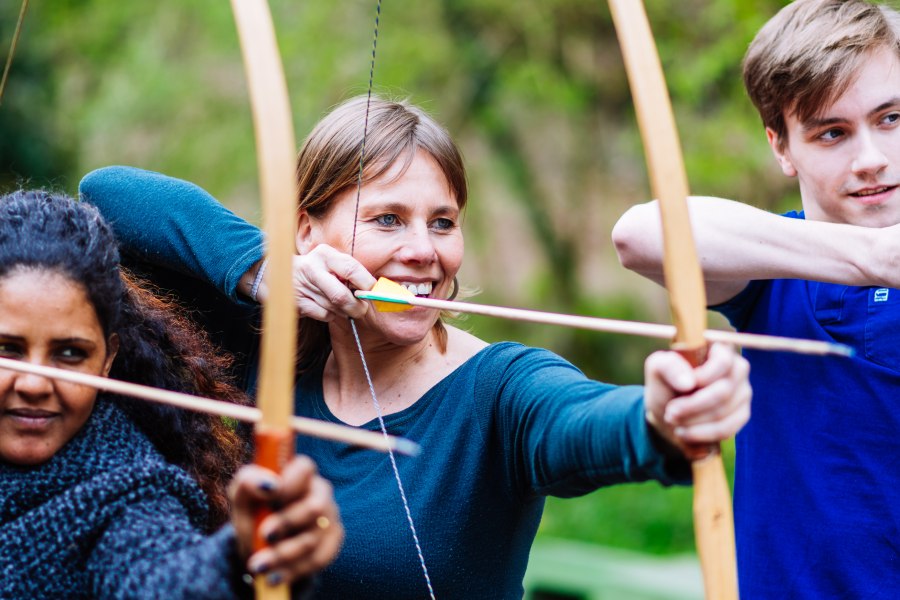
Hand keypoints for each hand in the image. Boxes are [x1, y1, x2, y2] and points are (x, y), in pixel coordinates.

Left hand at [229, 455, 343, 584]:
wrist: (260, 548)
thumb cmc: (253, 514)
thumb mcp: (241, 499)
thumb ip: (248, 482)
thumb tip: (269, 484)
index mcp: (299, 474)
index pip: (305, 468)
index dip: (291, 482)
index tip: (271, 495)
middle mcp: (319, 493)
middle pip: (315, 506)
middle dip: (287, 523)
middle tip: (264, 534)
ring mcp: (329, 519)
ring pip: (312, 538)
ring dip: (282, 554)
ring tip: (258, 566)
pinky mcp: (331, 544)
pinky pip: (317, 559)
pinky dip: (292, 571)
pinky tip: (274, 576)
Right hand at [247, 245, 375, 320]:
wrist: (277, 274)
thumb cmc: (316, 270)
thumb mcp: (331, 263)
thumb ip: (350, 273)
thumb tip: (374, 290)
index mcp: (325, 254)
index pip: (352, 270)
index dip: (367, 285)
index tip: (375, 293)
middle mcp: (313, 267)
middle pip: (342, 296)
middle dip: (356, 307)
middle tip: (362, 310)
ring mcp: (302, 285)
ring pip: (334, 308)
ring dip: (343, 311)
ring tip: (340, 305)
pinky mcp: (296, 302)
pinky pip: (324, 315)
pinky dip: (330, 315)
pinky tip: (324, 306)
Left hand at [643, 342, 750, 454]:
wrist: (668, 414)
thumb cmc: (665, 385)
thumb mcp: (658, 370)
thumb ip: (669, 366)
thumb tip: (689, 381)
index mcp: (718, 349)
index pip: (723, 361)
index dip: (704, 377)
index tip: (683, 388)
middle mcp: (737, 369)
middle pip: (724, 391)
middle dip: (692, 405)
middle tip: (670, 411)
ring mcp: (742, 392)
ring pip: (723, 412)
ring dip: (693, 421)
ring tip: (673, 419)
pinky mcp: (741, 415)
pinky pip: (727, 429)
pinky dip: (700, 433)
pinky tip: (684, 432)